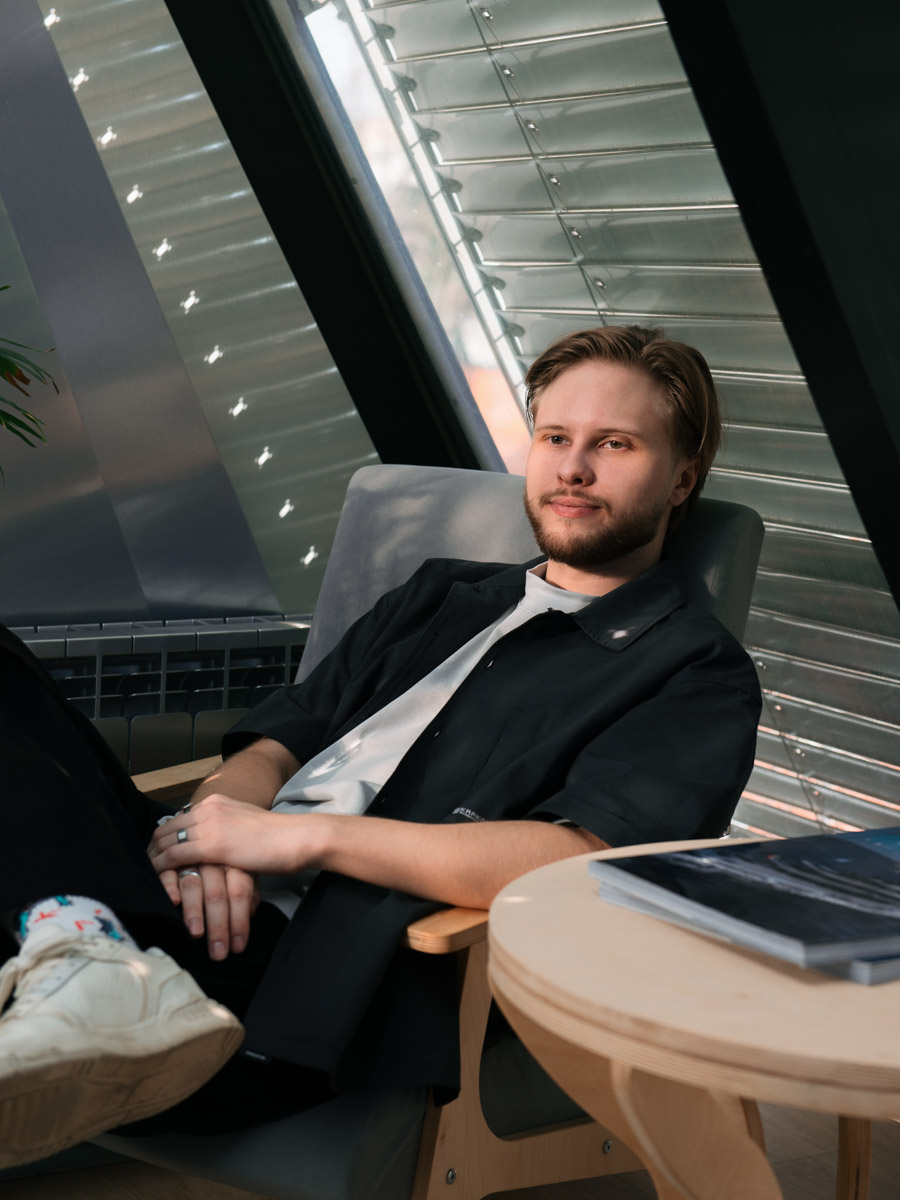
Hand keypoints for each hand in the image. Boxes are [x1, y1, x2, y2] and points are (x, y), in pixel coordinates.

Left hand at [148, 793, 314, 876]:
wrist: (296, 837)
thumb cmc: (280, 838)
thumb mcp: (247, 827)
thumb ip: (229, 831)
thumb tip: (220, 846)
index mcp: (218, 802)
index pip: (179, 818)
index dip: (164, 837)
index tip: (157, 854)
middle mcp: (209, 808)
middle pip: (166, 827)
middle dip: (152, 849)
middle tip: (146, 868)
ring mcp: (209, 824)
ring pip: (165, 841)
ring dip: (152, 860)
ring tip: (147, 877)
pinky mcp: (212, 844)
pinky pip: (174, 856)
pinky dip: (161, 868)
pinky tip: (157, 881)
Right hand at [157, 862, 258, 960]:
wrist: (191, 843)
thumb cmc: (218, 866)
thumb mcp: (240, 874)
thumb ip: (248, 894)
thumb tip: (250, 915)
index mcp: (233, 864)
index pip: (240, 892)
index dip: (239, 920)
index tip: (238, 945)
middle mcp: (212, 862)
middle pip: (217, 894)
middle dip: (218, 925)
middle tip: (218, 950)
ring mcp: (189, 861)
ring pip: (193, 885)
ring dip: (194, 911)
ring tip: (197, 933)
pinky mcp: (167, 862)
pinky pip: (167, 875)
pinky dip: (169, 888)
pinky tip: (174, 902)